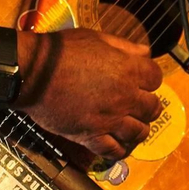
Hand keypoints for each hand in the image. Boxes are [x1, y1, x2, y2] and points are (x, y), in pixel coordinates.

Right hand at [17, 29, 163, 158]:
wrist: (31, 72)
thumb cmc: (61, 52)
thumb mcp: (96, 38)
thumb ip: (125, 47)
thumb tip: (146, 52)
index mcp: (128, 70)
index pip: (156, 78)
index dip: (150, 79)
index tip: (143, 80)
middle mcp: (124, 97)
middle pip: (152, 108)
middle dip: (149, 105)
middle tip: (141, 105)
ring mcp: (109, 119)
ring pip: (139, 132)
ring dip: (139, 128)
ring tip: (132, 125)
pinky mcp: (91, 136)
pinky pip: (114, 150)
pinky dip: (119, 150)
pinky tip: (119, 145)